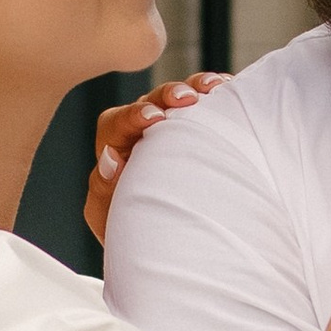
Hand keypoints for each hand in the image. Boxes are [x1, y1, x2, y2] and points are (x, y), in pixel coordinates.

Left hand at [86, 74, 222, 243]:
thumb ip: (102, 189)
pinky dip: (216, 94)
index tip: (154, 118)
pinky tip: (228, 88)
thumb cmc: (132, 230)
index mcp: (116, 147)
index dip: (133, 115)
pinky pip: (206, 104)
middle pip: (150, 100)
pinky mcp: (199, 129)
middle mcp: (142, 131)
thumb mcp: (108, 216)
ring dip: (195, 87)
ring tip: (214, 87)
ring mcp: (173, 127)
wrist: (165, 243)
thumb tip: (110, 159)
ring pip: (180, 97)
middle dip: (167, 95)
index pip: (116, 122)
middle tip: (186, 98)